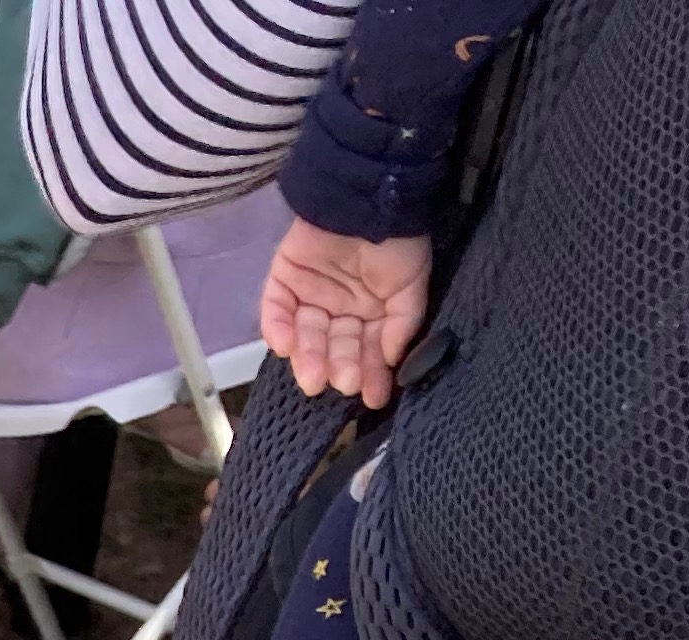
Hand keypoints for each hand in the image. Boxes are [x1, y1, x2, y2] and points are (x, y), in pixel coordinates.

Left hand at [260, 217, 430, 407]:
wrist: (369, 193)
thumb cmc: (398, 240)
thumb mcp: (412, 283)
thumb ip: (403, 324)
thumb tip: (392, 362)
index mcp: (369, 313)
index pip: (366, 351)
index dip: (370, 373)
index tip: (372, 396)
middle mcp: (338, 309)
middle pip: (334, 347)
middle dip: (339, 366)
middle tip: (343, 380)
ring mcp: (310, 296)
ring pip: (305, 335)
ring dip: (308, 357)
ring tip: (315, 376)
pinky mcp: (284, 280)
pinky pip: (275, 309)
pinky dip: (277, 328)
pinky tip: (285, 346)